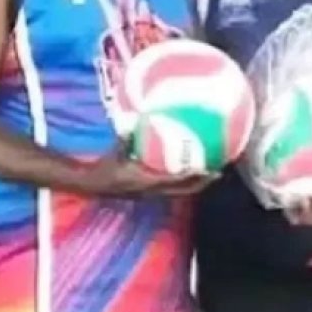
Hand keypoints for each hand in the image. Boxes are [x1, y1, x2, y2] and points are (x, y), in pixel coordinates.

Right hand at [82, 142, 216, 196]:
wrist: (93, 185)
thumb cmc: (105, 166)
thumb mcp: (116, 150)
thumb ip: (128, 137)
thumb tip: (138, 117)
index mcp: (146, 180)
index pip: (174, 180)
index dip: (192, 176)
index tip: (207, 169)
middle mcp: (152, 190)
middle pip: (184, 190)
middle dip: (202, 182)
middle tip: (219, 172)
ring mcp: (152, 194)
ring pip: (180, 192)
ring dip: (196, 184)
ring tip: (211, 174)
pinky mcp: (150, 193)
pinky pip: (172, 190)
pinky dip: (184, 183)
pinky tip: (191, 174)